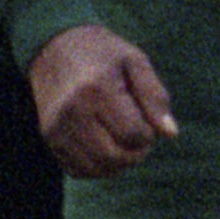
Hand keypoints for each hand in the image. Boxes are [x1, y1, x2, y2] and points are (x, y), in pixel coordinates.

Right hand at [30, 24, 174, 177]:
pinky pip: (78, 170)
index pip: (133, 135)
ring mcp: (56, 128)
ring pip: (97, 169)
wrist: (53, 48)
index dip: (148, 134)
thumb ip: (155, 97)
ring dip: (118, 163)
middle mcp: (72, 111)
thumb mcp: (135, 61)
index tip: (145, 118)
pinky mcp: (48, 138)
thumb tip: (170, 134)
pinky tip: (104, 145)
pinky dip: (98, 166)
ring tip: (122, 139)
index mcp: (97, 90)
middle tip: (138, 134)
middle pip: (115, 157)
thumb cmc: (102, 54)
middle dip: (136, 153)